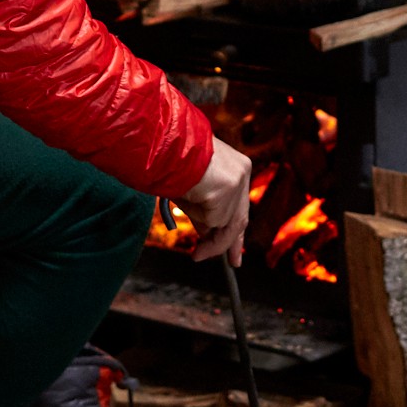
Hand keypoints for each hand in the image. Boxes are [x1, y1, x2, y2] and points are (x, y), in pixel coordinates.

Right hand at [179, 139, 251, 264]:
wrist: (164, 142)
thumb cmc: (171, 160)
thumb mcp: (192, 190)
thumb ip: (204, 213)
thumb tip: (208, 236)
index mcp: (236, 167)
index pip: (241, 207)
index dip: (237, 233)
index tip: (235, 254)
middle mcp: (242, 172)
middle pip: (240, 219)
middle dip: (231, 244)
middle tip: (232, 264)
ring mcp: (237, 182)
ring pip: (224, 223)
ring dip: (210, 239)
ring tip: (194, 245)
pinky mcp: (227, 190)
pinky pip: (213, 219)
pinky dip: (198, 218)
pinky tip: (187, 199)